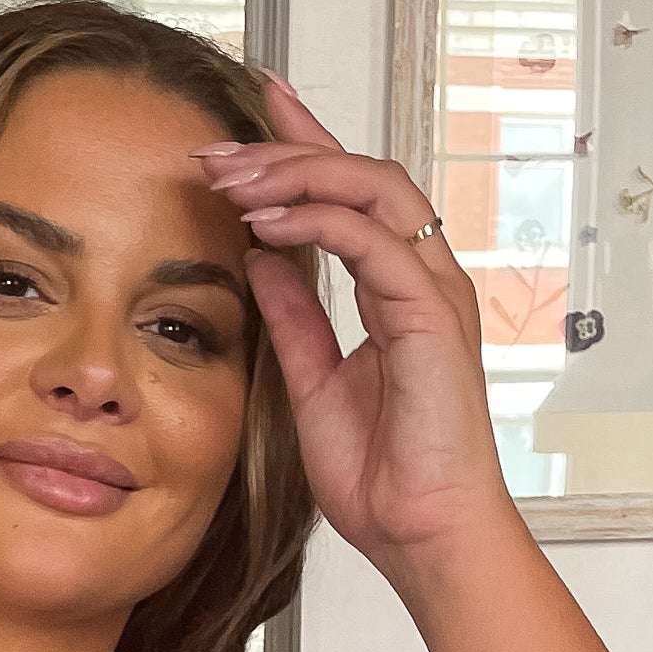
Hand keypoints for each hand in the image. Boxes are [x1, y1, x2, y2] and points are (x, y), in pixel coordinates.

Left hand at [193, 73, 525, 587]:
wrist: (421, 535)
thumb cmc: (386, 479)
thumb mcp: (313, 385)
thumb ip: (294, 320)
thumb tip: (262, 259)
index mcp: (399, 292)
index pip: (352, 195)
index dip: (306, 146)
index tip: (253, 116)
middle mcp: (424, 279)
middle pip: (362, 174)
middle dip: (287, 150)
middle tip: (220, 153)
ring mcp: (433, 292)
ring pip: (371, 189)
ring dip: (296, 174)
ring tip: (233, 181)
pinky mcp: (432, 315)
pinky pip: (374, 240)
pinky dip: (317, 221)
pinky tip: (267, 223)